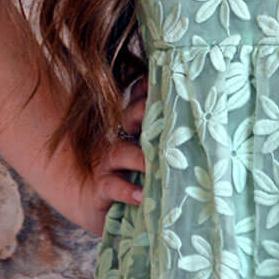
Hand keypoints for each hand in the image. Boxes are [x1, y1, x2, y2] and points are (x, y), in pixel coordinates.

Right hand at [72, 75, 148, 235]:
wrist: (87, 199)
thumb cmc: (125, 173)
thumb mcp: (139, 153)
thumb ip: (158, 137)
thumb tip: (191, 113)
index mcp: (129, 127)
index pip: (139, 101)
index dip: (148, 88)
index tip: (163, 79)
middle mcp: (118, 139)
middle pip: (130, 117)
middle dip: (143, 111)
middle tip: (164, 113)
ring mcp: (106, 162)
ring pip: (122, 153)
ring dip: (140, 158)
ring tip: (155, 164)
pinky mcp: (101, 187)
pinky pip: (112, 186)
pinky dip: (126, 190)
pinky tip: (140, 195)